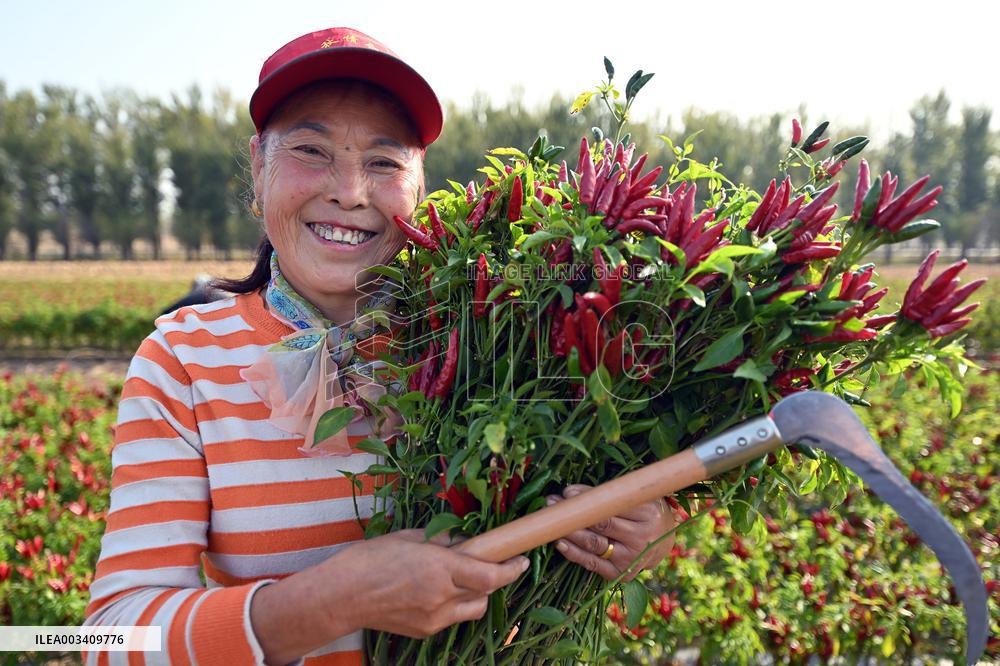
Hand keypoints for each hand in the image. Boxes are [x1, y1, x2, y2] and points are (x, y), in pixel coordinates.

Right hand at [331, 528, 528, 637]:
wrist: (341, 596)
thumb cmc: (369, 560)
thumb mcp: (408, 538)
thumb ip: (439, 541)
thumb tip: (458, 543)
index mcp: (439, 568)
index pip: (490, 575)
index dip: (512, 569)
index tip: (521, 560)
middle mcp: (441, 596)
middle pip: (486, 592)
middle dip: (494, 578)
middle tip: (491, 563)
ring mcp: (434, 617)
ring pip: (473, 609)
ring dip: (477, 594)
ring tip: (462, 580)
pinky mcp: (424, 631)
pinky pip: (452, 618)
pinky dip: (454, 605)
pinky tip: (437, 593)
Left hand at [546, 484, 677, 581]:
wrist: (662, 541)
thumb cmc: (643, 512)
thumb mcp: (635, 498)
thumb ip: (610, 495)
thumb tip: (571, 494)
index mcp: (649, 513)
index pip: (611, 505)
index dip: (586, 498)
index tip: (566, 492)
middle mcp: (642, 538)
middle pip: (600, 525)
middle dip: (573, 513)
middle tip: (551, 503)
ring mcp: (632, 559)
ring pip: (593, 544)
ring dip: (568, 532)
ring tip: (550, 521)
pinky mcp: (622, 574)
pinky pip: (592, 563)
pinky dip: (573, 552)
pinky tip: (559, 542)